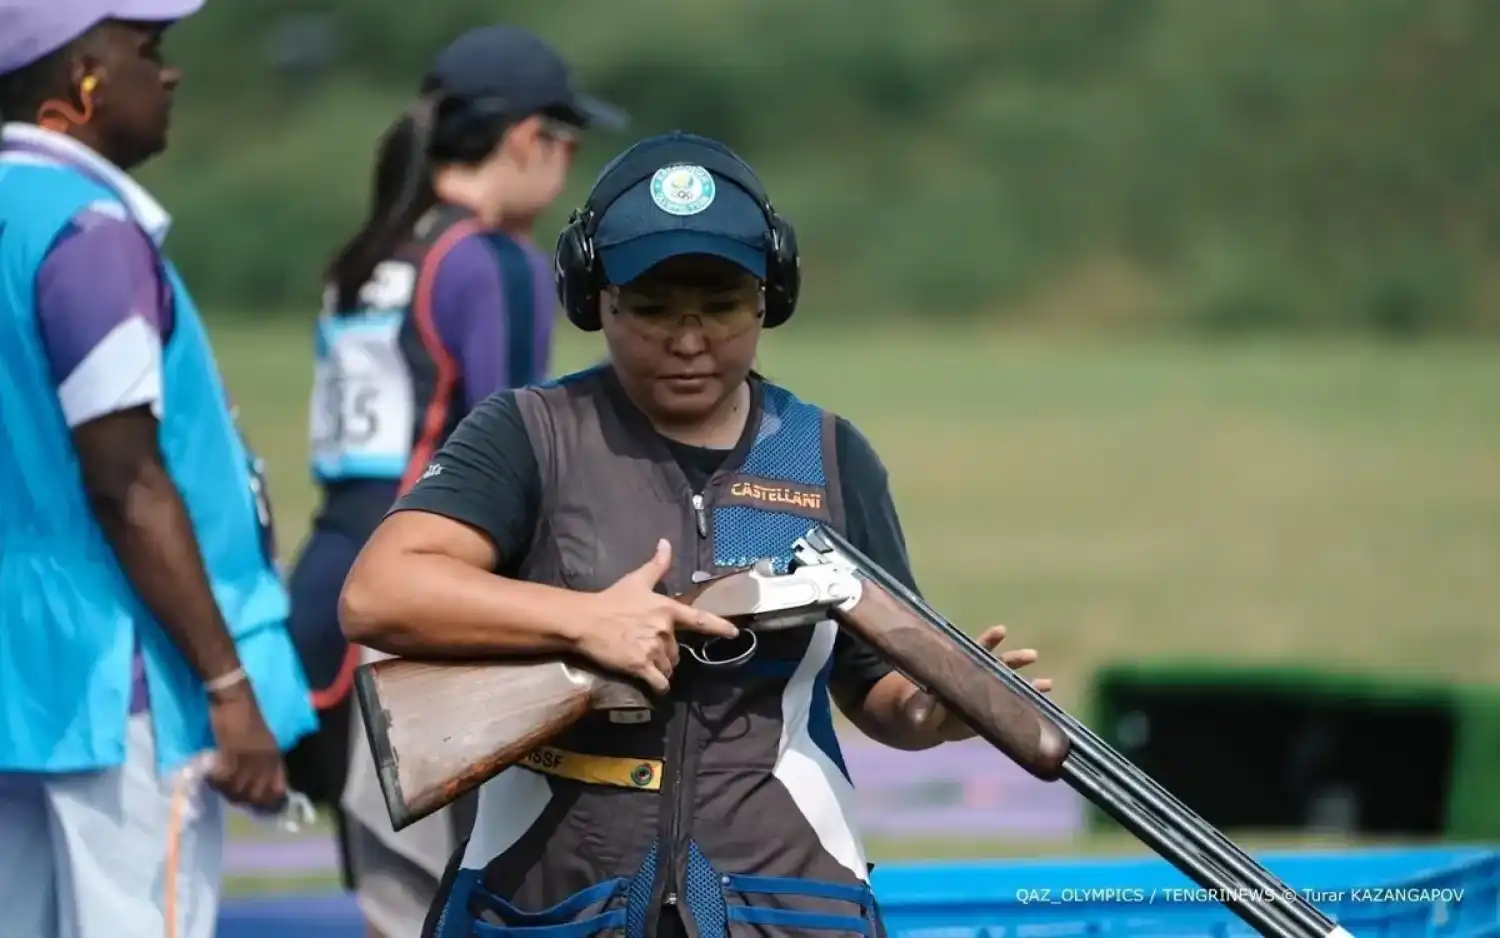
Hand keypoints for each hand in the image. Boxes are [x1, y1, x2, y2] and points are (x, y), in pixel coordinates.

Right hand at [206, 680, 287, 809]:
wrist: (234, 698)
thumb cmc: (245, 717)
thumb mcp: (262, 741)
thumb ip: (262, 762)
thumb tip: (255, 784)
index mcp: (275, 756)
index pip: (277, 789)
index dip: (266, 802)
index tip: (254, 806)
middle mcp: (266, 759)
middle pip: (256, 794)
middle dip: (243, 799)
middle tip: (229, 793)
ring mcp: (250, 757)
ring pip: (239, 788)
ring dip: (226, 790)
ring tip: (218, 784)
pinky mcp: (232, 752)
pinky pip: (225, 777)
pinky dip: (216, 780)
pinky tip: (210, 776)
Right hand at [574, 539, 738, 693]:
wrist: (585, 620)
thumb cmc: (611, 599)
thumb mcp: (637, 580)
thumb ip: (656, 565)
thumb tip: (666, 543)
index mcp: (667, 609)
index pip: (699, 619)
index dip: (719, 627)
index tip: (735, 634)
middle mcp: (665, 630)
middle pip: (677, 650)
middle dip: (667, 652)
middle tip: (649, 647)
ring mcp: (653, 649)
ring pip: (669, 667)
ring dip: (661, 668)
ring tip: (645, 662)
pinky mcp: (640, 666)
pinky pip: (659, 682)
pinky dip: (659, 686)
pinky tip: (655, 686)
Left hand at [904, 624, 1053, 742]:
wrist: (924, 722)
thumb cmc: (916, 706)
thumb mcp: (914, 706)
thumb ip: (920, 709)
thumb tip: (921, 718)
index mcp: (958, 667)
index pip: (974, 650)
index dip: (987, 641)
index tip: (1001, 632)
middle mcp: (975, 676)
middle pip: (997, 665)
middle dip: (1014, 660)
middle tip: (1032, 655)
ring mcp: (985, 693)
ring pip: (1008, 685)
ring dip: (1027, 683)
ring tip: (1047, 683)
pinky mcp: (990, 710)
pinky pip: (1011, 705)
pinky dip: (1027, 703)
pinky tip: (1044, 704)